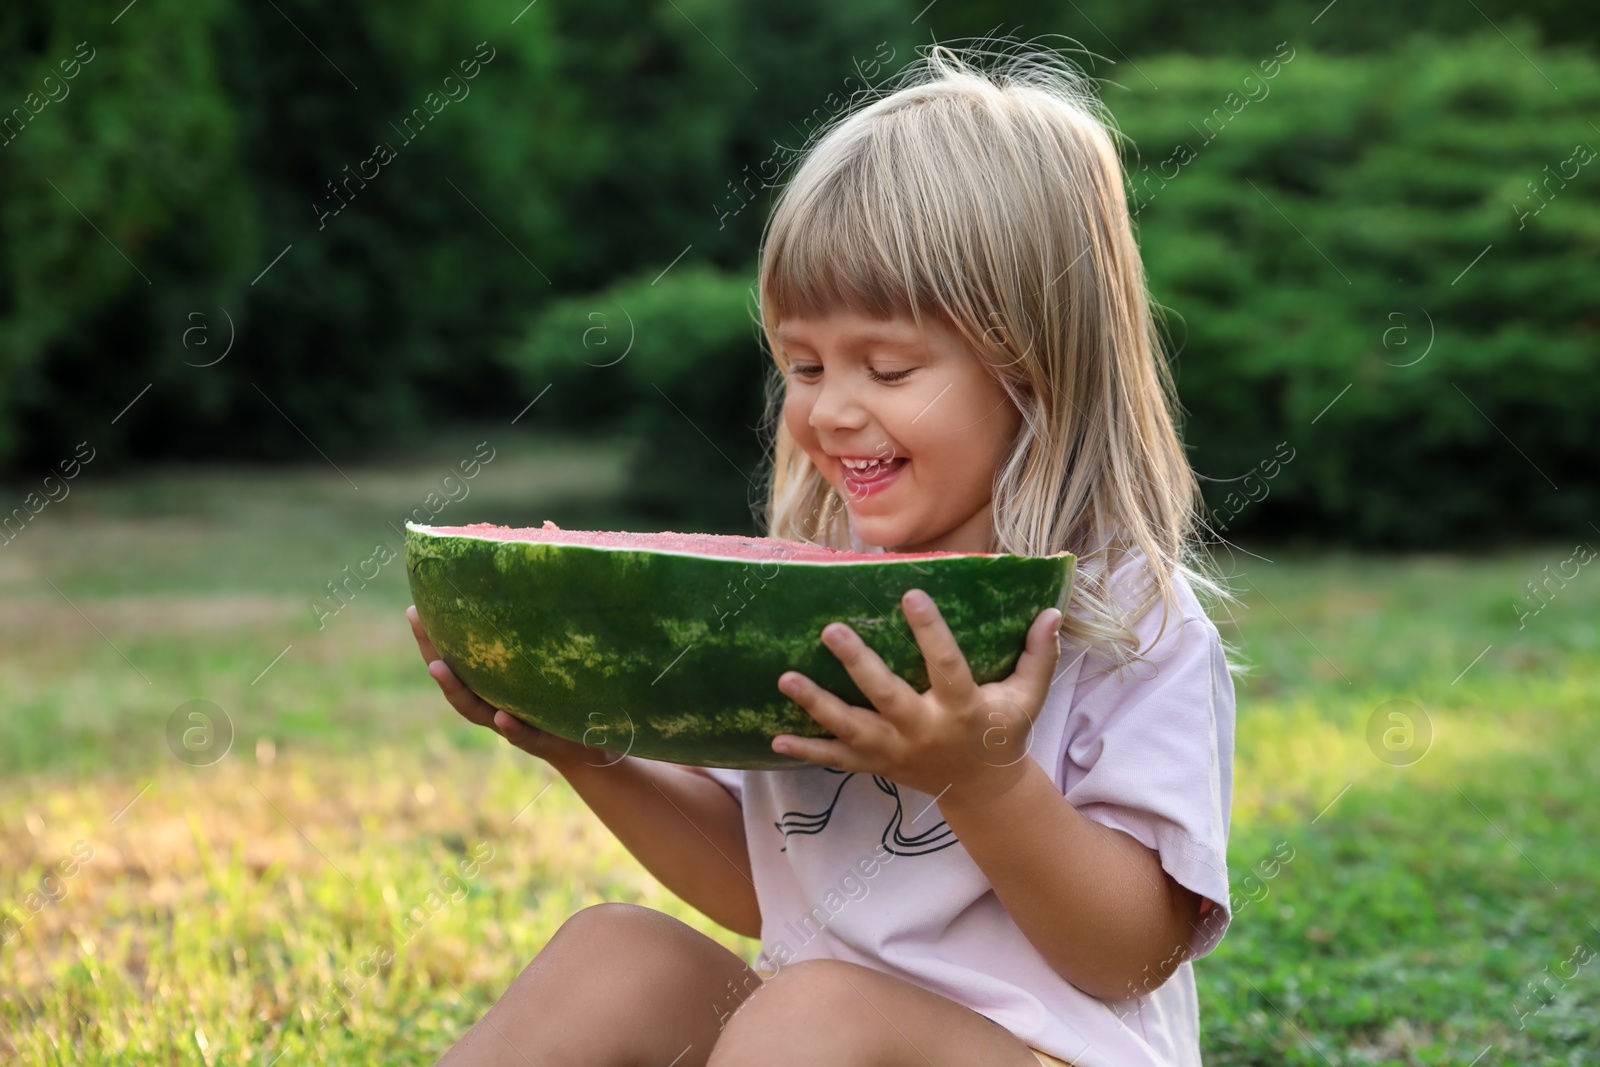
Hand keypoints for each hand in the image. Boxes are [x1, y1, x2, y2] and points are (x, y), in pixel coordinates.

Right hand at [407, 604, 597, 769]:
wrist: (590, 744)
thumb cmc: (567, 699)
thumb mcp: (549, 665)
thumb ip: (537, 638)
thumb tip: (532, 586)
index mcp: (492, 685)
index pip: (455, 660)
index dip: (432, 639)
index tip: (413, 610)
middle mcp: (494, 705)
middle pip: (455, 681)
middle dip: (432, 653)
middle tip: (415, 622)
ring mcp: (513, 725)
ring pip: (476, 711)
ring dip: (456, 690)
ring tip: (436, 668)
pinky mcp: (540, 743)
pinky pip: (523, 736)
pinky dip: (512, 727)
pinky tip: (502, 717)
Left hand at [772, 588, 1062, 802]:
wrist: (983, 791)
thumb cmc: (1004, 732)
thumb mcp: (1028, 698)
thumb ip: (1038, 656)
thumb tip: (1051, 613)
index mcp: (962, 710)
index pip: (946, 666)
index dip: (930, 631)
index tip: (911, 594)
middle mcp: (924, 731)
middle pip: (886, 697)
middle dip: (858, 665)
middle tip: (831, 630)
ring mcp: (896, 752)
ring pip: (851, 728)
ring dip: (817, 705)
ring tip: (785, 679)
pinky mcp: (878, 766)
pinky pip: (838, 761)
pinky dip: (808, 752)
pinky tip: (776, 740)